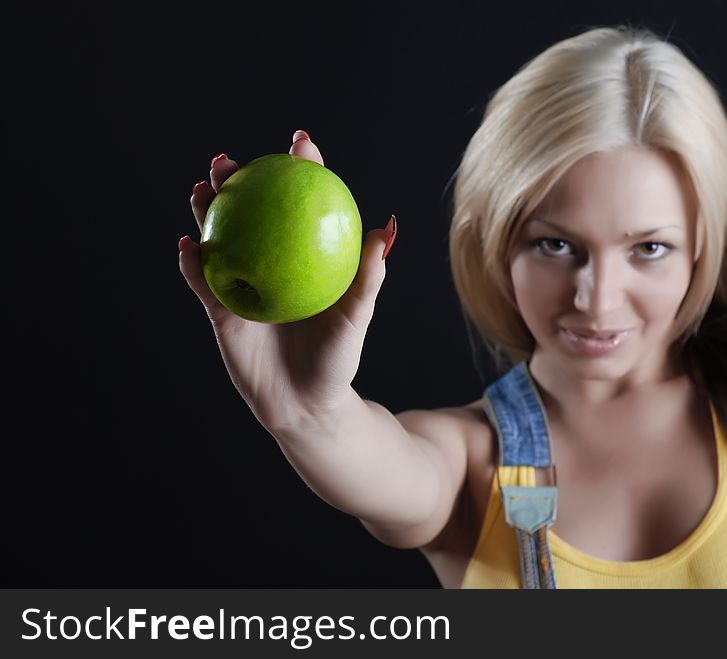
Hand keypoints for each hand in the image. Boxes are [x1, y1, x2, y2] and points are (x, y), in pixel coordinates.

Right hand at [178, 131, 396, 428]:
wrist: (306, 404)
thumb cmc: (337, 359)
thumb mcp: (355, 318)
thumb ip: (368, 278)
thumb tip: (384, 231)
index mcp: (302, 257)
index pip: (300, 205)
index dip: (299, 171)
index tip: (300, 144)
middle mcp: (269, 263)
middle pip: (249, 211)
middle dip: (236, 179)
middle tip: (230, 160)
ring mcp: (242, 284)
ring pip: (218, 238)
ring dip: (206, 211)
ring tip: (203, 189)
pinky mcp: (220, 311)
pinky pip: (201, 283)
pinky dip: (191, 264)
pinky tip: (188, 246)